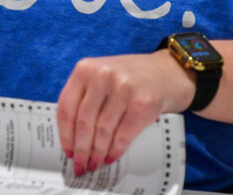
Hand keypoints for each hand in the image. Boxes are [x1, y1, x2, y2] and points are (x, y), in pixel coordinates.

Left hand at [57, 50, 194, 175]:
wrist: (167, 72)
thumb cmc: (128, 78)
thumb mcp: (100, 77)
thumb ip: (84, 97)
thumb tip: (72, 137)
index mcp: (85, 69)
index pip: (66, 107)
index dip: (65, 134)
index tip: (67, 150)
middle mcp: (102, 75)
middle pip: (84, 121)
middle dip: (81, 148)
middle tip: (80, 164)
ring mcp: (123, 88)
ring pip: (103, 130)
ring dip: (97, 152)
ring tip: (94, 163)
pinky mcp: (142, 103)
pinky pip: (123, 135)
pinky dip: (115, 150)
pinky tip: (110, 157)